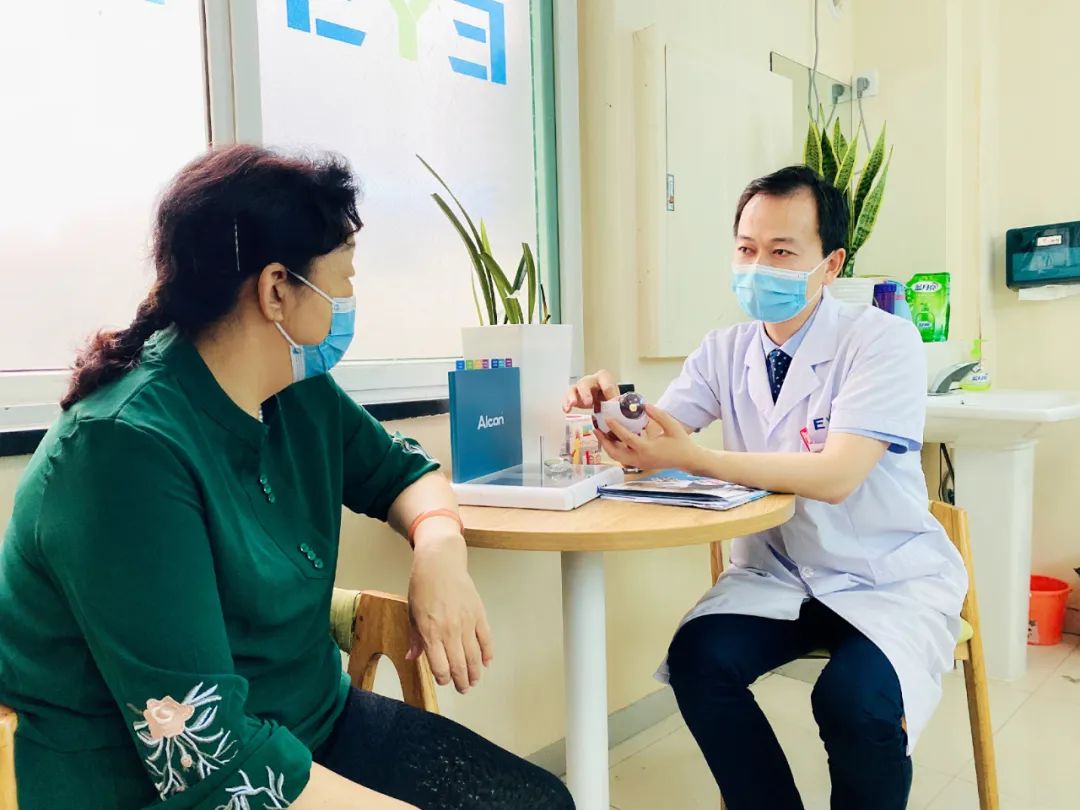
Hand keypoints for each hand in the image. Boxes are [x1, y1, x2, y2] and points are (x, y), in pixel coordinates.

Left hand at [407, 535, 492, 693]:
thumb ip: (414, 638)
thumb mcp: (412, 613)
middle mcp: (450, 630)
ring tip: (474, 680)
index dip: (443, 678)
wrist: (440, 563)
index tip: (444, 681)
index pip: (440, 666)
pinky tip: (486, 662)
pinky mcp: (478, 614)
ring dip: (475, 672)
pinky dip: (487, 653)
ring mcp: (466, 622)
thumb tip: (411, 657)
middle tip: (463, 689)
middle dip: (461, 681)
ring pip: (474, 656)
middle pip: (459, 665)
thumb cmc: (422, 587)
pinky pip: (486, 639)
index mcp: (430, 632)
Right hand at [563, 369, 619, 412]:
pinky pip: (567, 397)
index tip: (611, 403)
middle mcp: (591, 380)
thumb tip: (616, 405)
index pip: (606, 382)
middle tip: (588, 403)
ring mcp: (580, 387)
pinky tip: (567, 410)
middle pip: (586, 383)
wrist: (604, 399)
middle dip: (586, 393)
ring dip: (572, 397)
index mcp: (604, 378)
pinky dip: (566, 403)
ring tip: (572, 404)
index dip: (609, 393)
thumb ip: (616, 401)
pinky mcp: (574, 395)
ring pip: (574, 388)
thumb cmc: (609, 397)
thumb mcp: (615, 398)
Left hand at [595, 405, 703, 472]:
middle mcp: (640, 459)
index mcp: (648, 449)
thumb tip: (644, 405)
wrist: (687, 460)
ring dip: (607, 445)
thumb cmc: (681, 442)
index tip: (607, 418)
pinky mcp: (639, 464)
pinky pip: (622, 458)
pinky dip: (615, 448)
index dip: (616, 428)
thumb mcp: (672, 426)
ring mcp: (639, 464)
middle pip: (615, 452)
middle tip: (596, 429)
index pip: (627, 438)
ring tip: (601, 433)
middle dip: (604, 441)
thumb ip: (659, 415)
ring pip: (617, 457)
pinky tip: (612, 438)